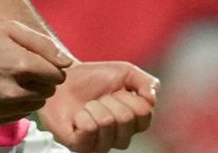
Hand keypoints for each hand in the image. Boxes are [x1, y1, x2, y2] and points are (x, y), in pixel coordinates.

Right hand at [0, 20, 71, 124]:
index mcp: (21, 66)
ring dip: (31, 93)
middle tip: (24, 69)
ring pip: (36, 104)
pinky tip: (3, 90)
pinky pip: (20, 115)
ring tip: (12, 79)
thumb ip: (45, 46)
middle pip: (49, 92)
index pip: (58, 76)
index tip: (39, 62)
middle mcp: (12, 91)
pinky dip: (17, 104)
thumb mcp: (15, 30)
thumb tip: (67, 63)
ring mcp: (0, 107)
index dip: (51, 67)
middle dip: (42, 80)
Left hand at [39, 60, 159, 151]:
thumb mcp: (126, 72)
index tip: (118, 91)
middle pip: (126, 119)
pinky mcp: (82, 147)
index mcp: (135, 121)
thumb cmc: (95, 78)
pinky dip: (82, 115)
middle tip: (101, 97)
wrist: (65, 80)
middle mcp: (121, 136)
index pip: (144, 113)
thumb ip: (147, 82)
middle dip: (111, 100)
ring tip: (88, 105)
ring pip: (106, 123)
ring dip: (95, 106)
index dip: (130, 97)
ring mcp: (102, 144)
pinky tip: (78, 116)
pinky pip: (88, 129)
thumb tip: (152, 99)